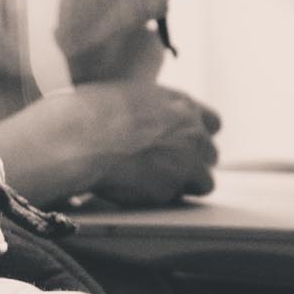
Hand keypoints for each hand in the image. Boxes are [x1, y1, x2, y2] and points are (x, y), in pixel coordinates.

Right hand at [0, 80, 220, 206]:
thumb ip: (152, 108)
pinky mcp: (172, 188)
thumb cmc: (91, 112)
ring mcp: (186, 160)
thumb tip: (148, 118)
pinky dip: (163, 199)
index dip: (198, 135)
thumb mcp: (128, 95)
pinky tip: (139, 191)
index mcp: (180, 103)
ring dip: (185, 185)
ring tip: (154, 184)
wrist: (80, 138)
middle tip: (167, 167)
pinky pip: (177, 199)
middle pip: (210, 154)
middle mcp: (190, 130)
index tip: (186, 144)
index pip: (212, 122)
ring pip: (204, 182)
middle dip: (193, 162)